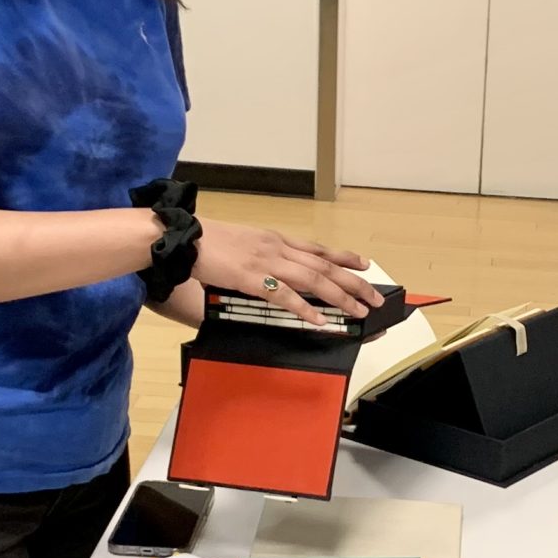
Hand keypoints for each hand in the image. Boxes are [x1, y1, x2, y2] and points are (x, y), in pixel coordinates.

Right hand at [192, 221, 379, 326]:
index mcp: (275, 239)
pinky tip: (320, 320)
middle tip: (373, 298)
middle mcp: (277, 248)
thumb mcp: (245, 241)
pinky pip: (284, 295)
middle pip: (324, 265)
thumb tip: (277, 267)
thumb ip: (264, 253)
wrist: (183, 237)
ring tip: (357, 310)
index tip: (364, 264)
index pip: (318, 248)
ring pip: (313, 279)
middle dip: (353, 282)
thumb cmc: (209, 241)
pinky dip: (305, 308)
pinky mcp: (252, 278)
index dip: (344, 257)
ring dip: (339, 296)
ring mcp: (266, 262)